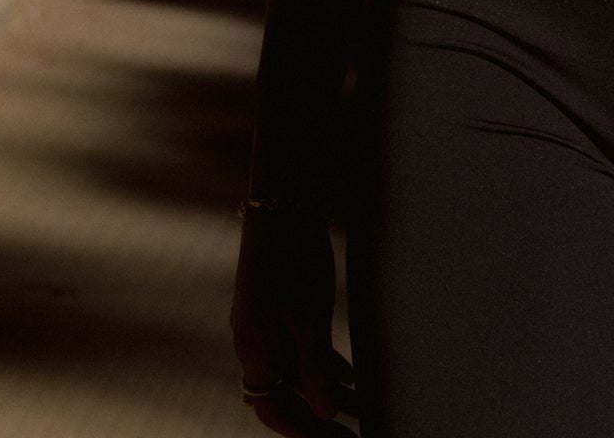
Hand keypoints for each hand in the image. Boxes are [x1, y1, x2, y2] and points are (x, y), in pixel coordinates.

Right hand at [231, 207, 356, 432]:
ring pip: (297, 374)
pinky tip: (352, 380)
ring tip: (362, 413)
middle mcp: (256, 341)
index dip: (302, 430)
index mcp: (252, 346)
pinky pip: (304, 351)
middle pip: (285, 395)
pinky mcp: (285, 309)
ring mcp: (269, 325)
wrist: (284, 199)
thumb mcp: (307, 312)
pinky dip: (327, 368)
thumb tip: (325, 413)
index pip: (272, 407)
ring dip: (326, 395)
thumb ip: (314, 364)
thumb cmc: (293, 253)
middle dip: (317, 420)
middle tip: (353, 435)